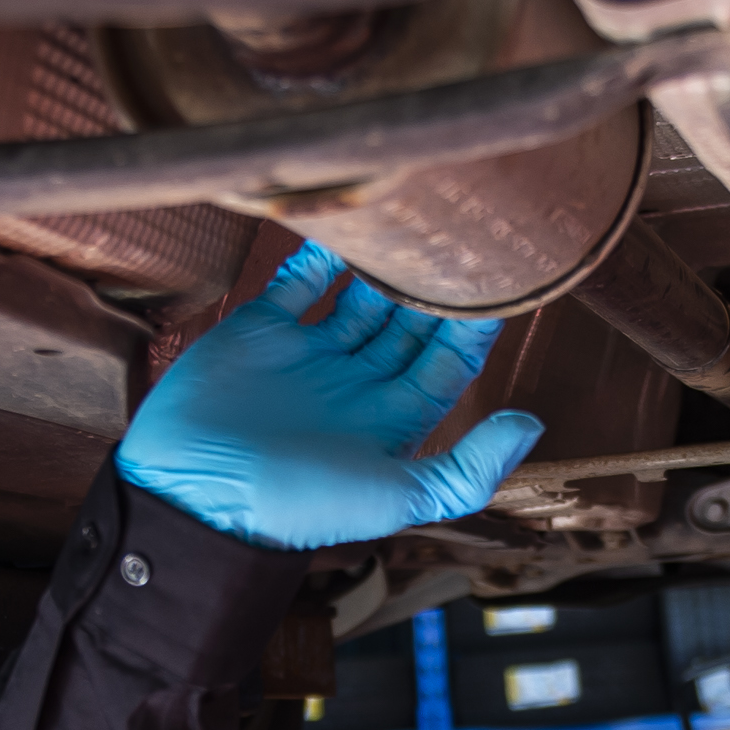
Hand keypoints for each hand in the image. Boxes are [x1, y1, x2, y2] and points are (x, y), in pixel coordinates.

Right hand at [115, 240, 544, 548]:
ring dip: (387, 265)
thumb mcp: (397, 497)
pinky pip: (301, 282)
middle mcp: (356, 383)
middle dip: (436, 285)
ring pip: (361, 297)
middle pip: (411, 322)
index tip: (502, 278)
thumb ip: (469, 468)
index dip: (475, 324)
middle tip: (463, 232)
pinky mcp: (262, 331)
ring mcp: (309, 354)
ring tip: (415, 223)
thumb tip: (532, 423)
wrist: (196, 493)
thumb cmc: (299, 506)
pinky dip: (324, 255)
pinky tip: (351, 227)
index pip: (448, 360)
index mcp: (393, 419)